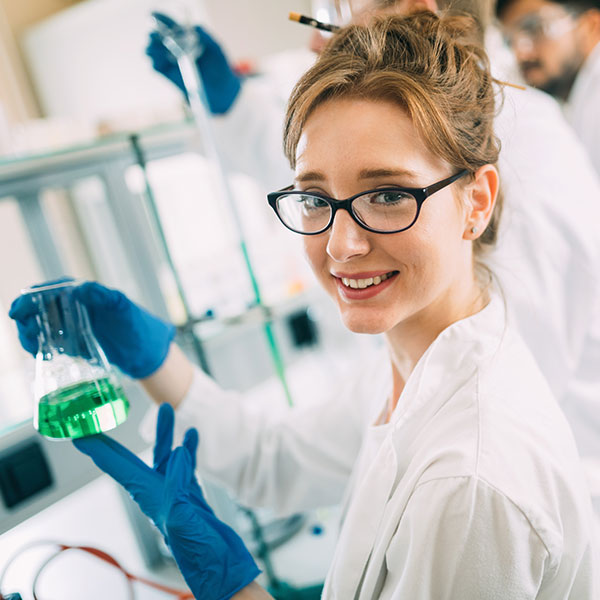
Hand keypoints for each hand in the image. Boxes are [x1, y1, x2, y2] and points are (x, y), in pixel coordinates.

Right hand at [9, 280, 174, 378]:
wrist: (145, 350)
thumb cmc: (137, 324)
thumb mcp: (123, 307)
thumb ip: (105, 296)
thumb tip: (80, 288)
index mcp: (82, 293)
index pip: (49, 290)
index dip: (30, 298)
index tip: (18, 310)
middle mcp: (72, 307)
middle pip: (38, 308)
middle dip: (26, 318)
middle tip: (27, 333)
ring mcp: (70, 325)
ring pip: (39, 325)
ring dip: (29, 333)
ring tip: (32, 346)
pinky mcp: (70, 342)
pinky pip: (47, 342)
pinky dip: (37, 346)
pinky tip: (38, 353)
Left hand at [73, 404, 260, 599]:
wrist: (220, 566)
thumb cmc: (198, 550)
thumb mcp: (182, 515)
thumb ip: (176, 482)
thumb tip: (176, 451)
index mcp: (148, 496)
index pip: (117, 466)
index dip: (98, 449)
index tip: (79, 433)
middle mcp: (156, 493)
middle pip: (133, 458)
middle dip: (118, 438)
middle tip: (101, 418)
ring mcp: (173, 494)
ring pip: (163, 456)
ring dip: (163, 434)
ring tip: (166, 410)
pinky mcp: (190, 495)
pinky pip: (186, 465)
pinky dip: (188, 448)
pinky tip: (192, 436)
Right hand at [147, 12, 240, 114]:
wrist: (221, 90)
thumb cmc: (221, 67)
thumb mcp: (217, 50)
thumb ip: (207, 37)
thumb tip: (196, 27)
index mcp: (185, 37)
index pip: (170, 25)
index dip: (161, 19)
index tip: (154, 15)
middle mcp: (175, 47)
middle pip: (157, 37)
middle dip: (153, 35)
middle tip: (156, 37)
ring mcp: (171, 61)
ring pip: (152, 51)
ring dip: (151, 48)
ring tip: (157, 50)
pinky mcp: (169, 75)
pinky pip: (156, 67)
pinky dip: (154, 62)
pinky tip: (159, 61)